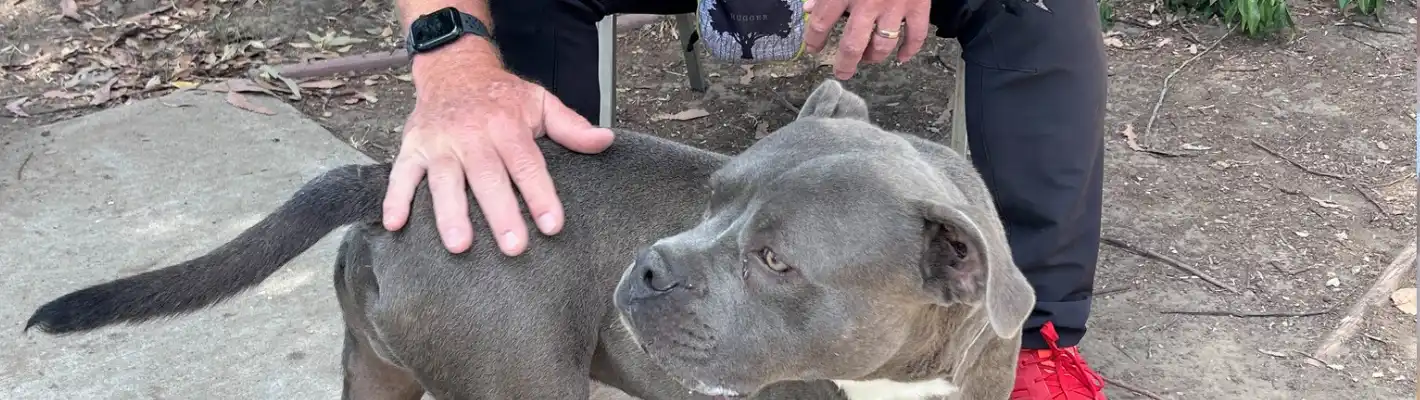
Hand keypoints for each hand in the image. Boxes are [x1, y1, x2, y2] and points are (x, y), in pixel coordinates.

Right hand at [383, 47, 614, 255]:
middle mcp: (472, 135)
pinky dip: (395, 198)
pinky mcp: (413, 147)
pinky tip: (395, 224)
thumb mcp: (540, 102)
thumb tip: (605, 141)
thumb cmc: (500, 95)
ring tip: (460, 244)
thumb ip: (571, 127)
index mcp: (506, 126)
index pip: (526, 164)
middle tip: (513, 246)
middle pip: (488, 177)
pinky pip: (401, 174)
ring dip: (450, 213)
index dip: (540, 195)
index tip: (552, 224)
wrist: (454, 68)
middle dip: (500, 212)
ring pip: (445, 180)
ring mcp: (440, 143)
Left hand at [803, 0, 931, 79]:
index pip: (821, 24)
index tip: (813, 48)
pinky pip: (916, 36)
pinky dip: (909, 50)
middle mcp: (867, 4)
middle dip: (845, 64)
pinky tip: (900, 58)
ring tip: (867, 58)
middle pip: (852, 46)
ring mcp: (895, 7)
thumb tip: (809, 8)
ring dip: (873, 57)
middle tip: (841, 71)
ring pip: (882, 45)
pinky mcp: (918, 5)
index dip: (814, 40)